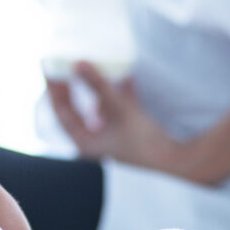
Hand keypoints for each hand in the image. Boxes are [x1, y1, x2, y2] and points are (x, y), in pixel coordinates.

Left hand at [45, 61, 185, 172]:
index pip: (62, 112)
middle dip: (74, 87)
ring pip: (100, 110)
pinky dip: (121, 95)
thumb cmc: (145, 145)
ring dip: (99, 89)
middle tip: (67, 64)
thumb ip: (99, 85)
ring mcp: (113, 142)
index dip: (55, 89)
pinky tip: (127, 77)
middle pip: (78, 110)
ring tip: (95, 66)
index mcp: (86, 145)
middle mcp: (96, 145)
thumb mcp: (120, 110)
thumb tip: (78, 63)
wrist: (179, 167)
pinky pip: (120, 112)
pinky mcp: (132, 138)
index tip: (49, 67)